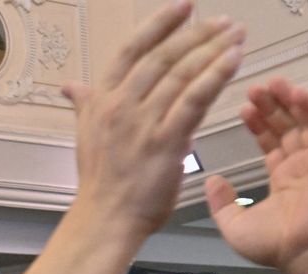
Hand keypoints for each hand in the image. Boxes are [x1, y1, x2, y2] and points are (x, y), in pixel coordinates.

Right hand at [64, 2, 242, 236]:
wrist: (105, 219)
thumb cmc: (101, 183)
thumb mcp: (86, 136)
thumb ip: (85, 105)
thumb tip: (71, 87)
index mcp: (102, 100)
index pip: (132, 50)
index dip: (159, 25)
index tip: (183, 7)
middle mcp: (121, 105)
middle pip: (163, 57)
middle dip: (197, 34)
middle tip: (223, 22)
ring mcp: (143, 123)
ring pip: (182, 75)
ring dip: (213, 50)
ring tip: (236, 36)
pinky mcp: (166, 142)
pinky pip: (195, 100)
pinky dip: (215, 77)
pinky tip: (233, 61)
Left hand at [206, 78, 307, 271]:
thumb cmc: (276, 244)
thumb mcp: (235, 226)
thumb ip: (221, 203)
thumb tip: (213, 181)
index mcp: (283, 179)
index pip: (271, 143)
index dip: (258, 124)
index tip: (244, 109)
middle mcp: (303, 166)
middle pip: (287, 126)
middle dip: (271, 106)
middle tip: (254, 89)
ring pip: (307, 119)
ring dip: (291, 100)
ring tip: (272, 84)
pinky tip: (296, 94)